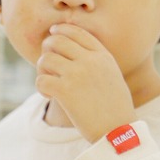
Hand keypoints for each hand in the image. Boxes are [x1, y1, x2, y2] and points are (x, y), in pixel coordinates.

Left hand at [36, 23, 136, 142]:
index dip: (61, 30)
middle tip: (47, 62)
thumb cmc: (116, 107)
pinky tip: (49, 95)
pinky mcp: (65, 91)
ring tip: (49, 81)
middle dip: (46, 49)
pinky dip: (41, 87)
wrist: (118, 130)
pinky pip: (41, 80)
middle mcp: (90, 61)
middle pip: (57, 41)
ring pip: (45, 59)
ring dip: (42, 70)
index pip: (77, 32)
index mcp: (103, 56)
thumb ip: (97, 62)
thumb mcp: (113, 76)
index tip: (53, 33)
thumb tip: (73, 53)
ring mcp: (77, 75)